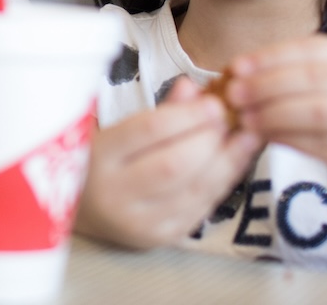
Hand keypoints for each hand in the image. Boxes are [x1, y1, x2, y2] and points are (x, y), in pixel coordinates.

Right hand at [76, 77, 261, 248]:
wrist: (81, 210)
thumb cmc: (103, 159)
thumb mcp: (122, 129)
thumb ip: (161, 110)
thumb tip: (195, 87)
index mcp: (100, 156)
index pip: (148, 131)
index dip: (186, 115)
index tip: (214, 102)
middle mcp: (115, 193)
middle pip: (174, 164)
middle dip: (210, 138)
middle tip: (230, 118)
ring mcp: (138, 221)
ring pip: (193, 190)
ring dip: (226, 161)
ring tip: (246, 137)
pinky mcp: (160, 239)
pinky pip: (200, 208)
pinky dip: (222, 182)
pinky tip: (236, 162)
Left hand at [226, 35, 326, 200]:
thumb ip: (293, 72)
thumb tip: (239, 70)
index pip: (310, 49)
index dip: (269, 57)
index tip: (236, 66)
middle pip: (312, 78)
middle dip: (267, 84)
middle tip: (234, 93)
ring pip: (317, 112)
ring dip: (273, 113)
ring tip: (244, 117)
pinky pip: (321, 145)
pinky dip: (287, 139)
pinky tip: (264, 136)